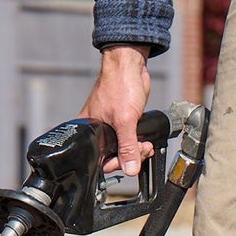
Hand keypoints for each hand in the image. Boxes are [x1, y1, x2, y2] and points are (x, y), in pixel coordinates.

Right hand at [80, 45, 152, 174]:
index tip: (128, 164)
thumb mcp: (125, 120)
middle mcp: (98, 130)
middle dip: (129, 157)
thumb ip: (127, 146)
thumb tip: (130, 168)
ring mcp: (111, 126)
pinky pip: (130, 139)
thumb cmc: (119, 85)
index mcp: (88, 130)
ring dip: (136, 150)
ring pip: (123, 148)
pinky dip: (139, 143)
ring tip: (146, 145)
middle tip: (141, 150)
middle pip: (112, 155)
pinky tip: (146, 142)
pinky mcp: (123, 121)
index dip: (114, 164)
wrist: (130, 66)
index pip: (98, 158)